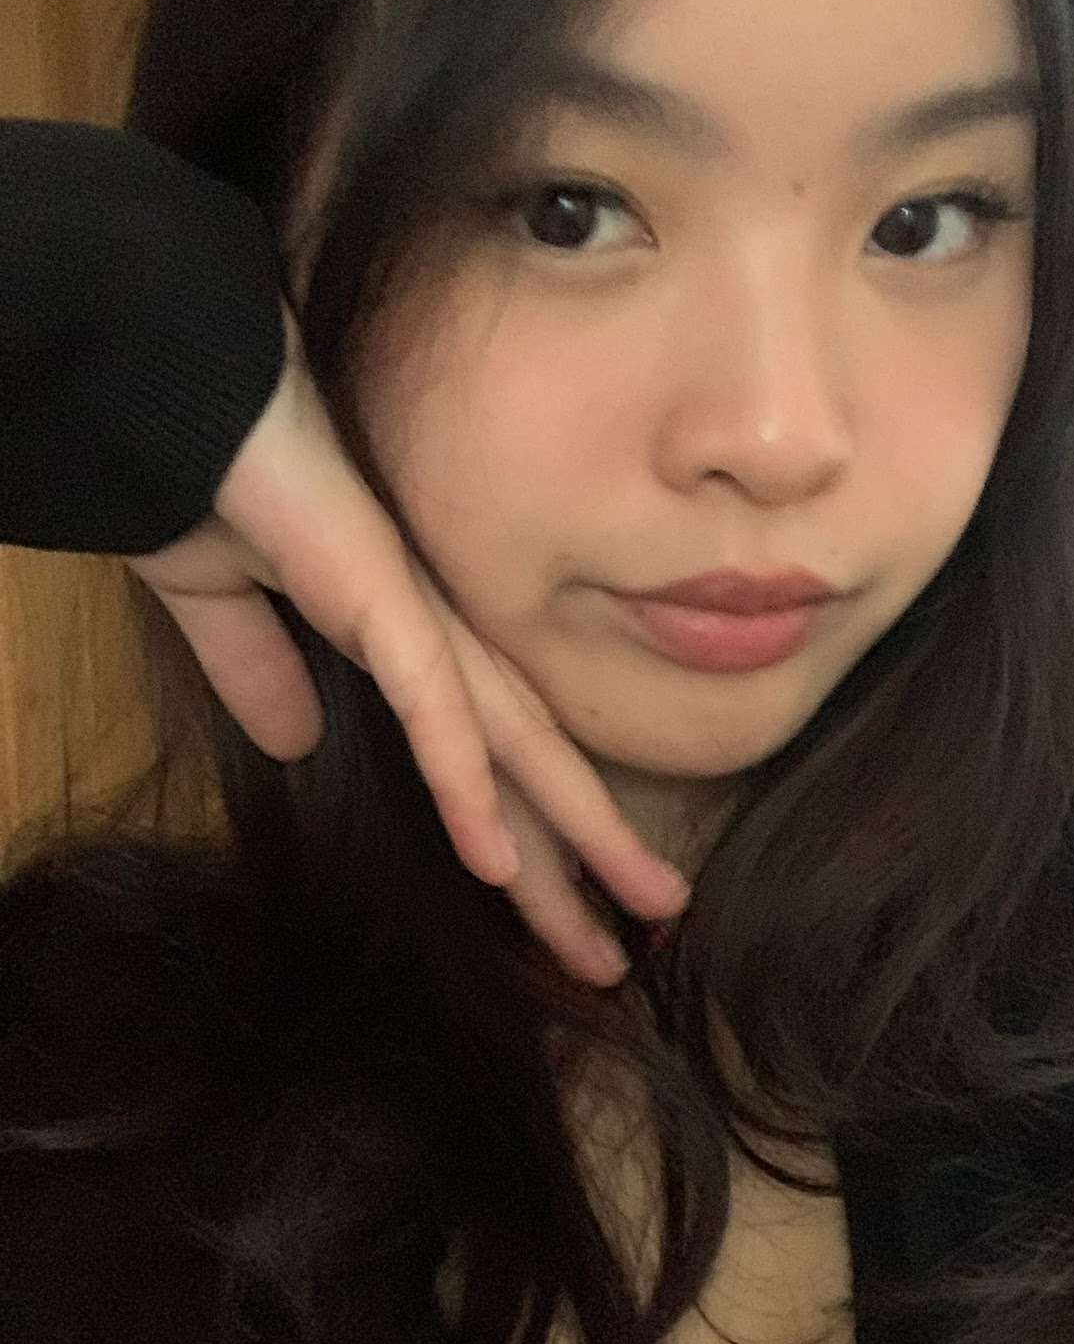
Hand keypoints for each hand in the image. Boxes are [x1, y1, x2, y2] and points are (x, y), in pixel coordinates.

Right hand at [124, 303, 690, 984]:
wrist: (173, 390)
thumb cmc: (202, 475)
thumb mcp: (227, 604)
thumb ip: (261, 670)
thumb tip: (293, 741)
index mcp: (406, 636)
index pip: (488, 755)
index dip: (530, 836)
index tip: (566, 909)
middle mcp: (434, 635)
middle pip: (528, 768)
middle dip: (582, 864)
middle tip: (629, 954)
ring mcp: (416, 615)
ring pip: (513, 751)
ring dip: (569, 847)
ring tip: (628, 928)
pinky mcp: (375, 597)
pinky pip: (433, 706)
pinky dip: (467, 784)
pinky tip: (503, 862)